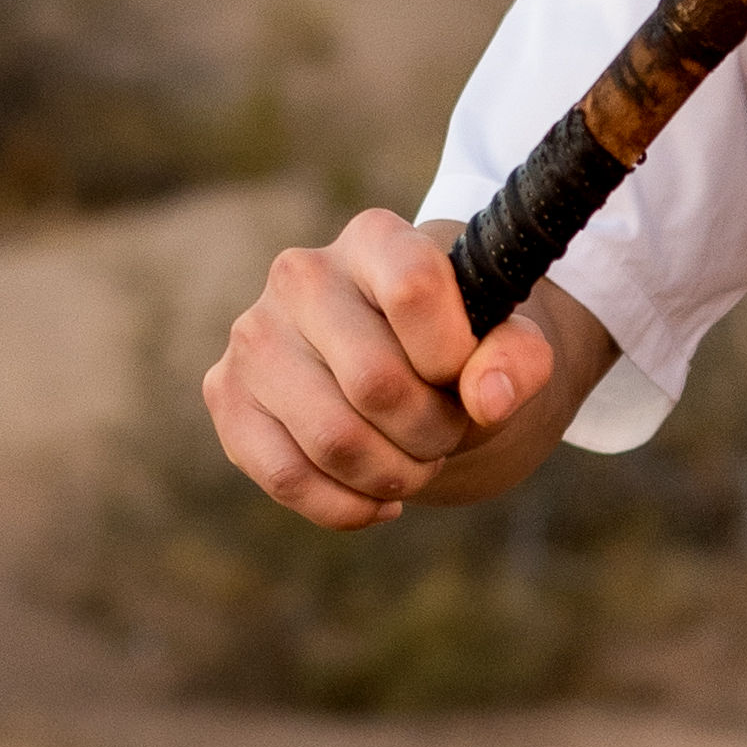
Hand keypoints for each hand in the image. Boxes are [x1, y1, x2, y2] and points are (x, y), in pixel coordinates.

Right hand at [201, 207, 569, 530]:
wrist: (405, 371)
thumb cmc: (459, 352)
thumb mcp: (510, 346)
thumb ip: (520, 359)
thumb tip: (488, 397)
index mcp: (375, 239)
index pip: (414, 290)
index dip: (454, 355)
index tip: (466, 376)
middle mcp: (301, 275)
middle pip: (376, 383)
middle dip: (431, 432)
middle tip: (445, 433)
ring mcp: (255, 335)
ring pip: (332, 441)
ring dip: (394, 475)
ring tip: (413, 462)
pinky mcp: (226, 395)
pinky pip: (285, 477)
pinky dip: (347, 507)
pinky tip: (378, 499)